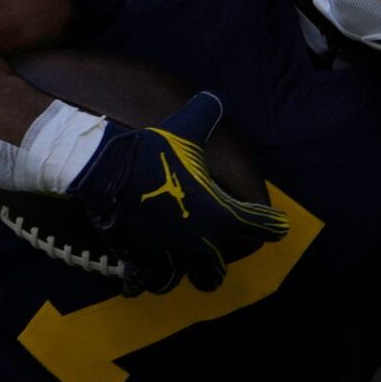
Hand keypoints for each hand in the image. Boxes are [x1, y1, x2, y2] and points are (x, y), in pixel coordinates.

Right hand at [65, 94, 289, 294]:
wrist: (106, 172)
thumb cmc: (151, 152)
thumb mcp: (186, 128)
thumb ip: (207, 113)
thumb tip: (215, 98)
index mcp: (221, 217)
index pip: (262, 228)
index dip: (271, 224)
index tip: (274, 224)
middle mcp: (199, 245)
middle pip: (217, 272)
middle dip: (218, 261)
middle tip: (214, 247)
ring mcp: (169, 259)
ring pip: (183, 281)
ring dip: (183, 272)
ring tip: (179, 258)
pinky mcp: (139, 264)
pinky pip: (145, 283)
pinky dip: (145, 278)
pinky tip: (144, 269)